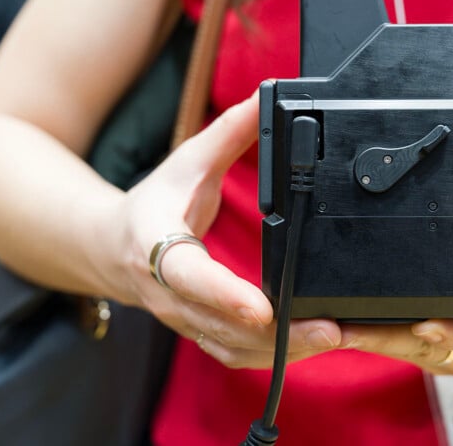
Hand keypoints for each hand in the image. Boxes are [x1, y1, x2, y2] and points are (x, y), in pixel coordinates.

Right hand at [113, 91, 340, 368]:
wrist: (115, 249)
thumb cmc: (153, 205)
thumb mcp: (187, 161)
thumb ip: (228, 133)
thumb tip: (266, 98)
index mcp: (157, 248)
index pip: (189, 277)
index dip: (224, 295)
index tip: (263, 308)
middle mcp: (169, 294)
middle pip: (223, 326)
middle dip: (279, 333)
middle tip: (332, 328)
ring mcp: (185, 321)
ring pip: (235, 349)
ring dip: (286, 350)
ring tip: (337, 337)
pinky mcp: (202, 334)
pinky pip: (238, 355)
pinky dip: (276, 355)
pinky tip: (314, 344)